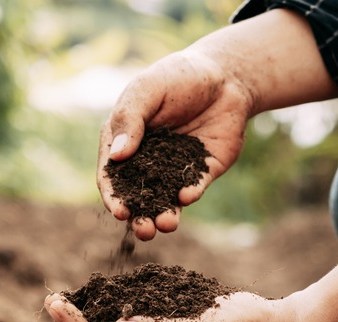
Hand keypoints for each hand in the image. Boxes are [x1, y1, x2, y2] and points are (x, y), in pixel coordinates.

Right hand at [98, 49, 252, 240]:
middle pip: (138, 196)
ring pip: (166, 200)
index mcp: (124, 141)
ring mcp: (174, 168)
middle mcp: (147, 160)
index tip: (119, 211)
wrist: (225, 75)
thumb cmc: (177, 76)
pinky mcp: (202, 171)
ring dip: (164, 215)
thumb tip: (116, 156)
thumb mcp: (147, 90)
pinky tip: (187, 195)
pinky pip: (193, 187)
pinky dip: (189, 194)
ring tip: (166, 224)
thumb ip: (130, 120)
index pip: (112, 175)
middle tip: (144, 230)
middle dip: (140, 217)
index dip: (113, 196)